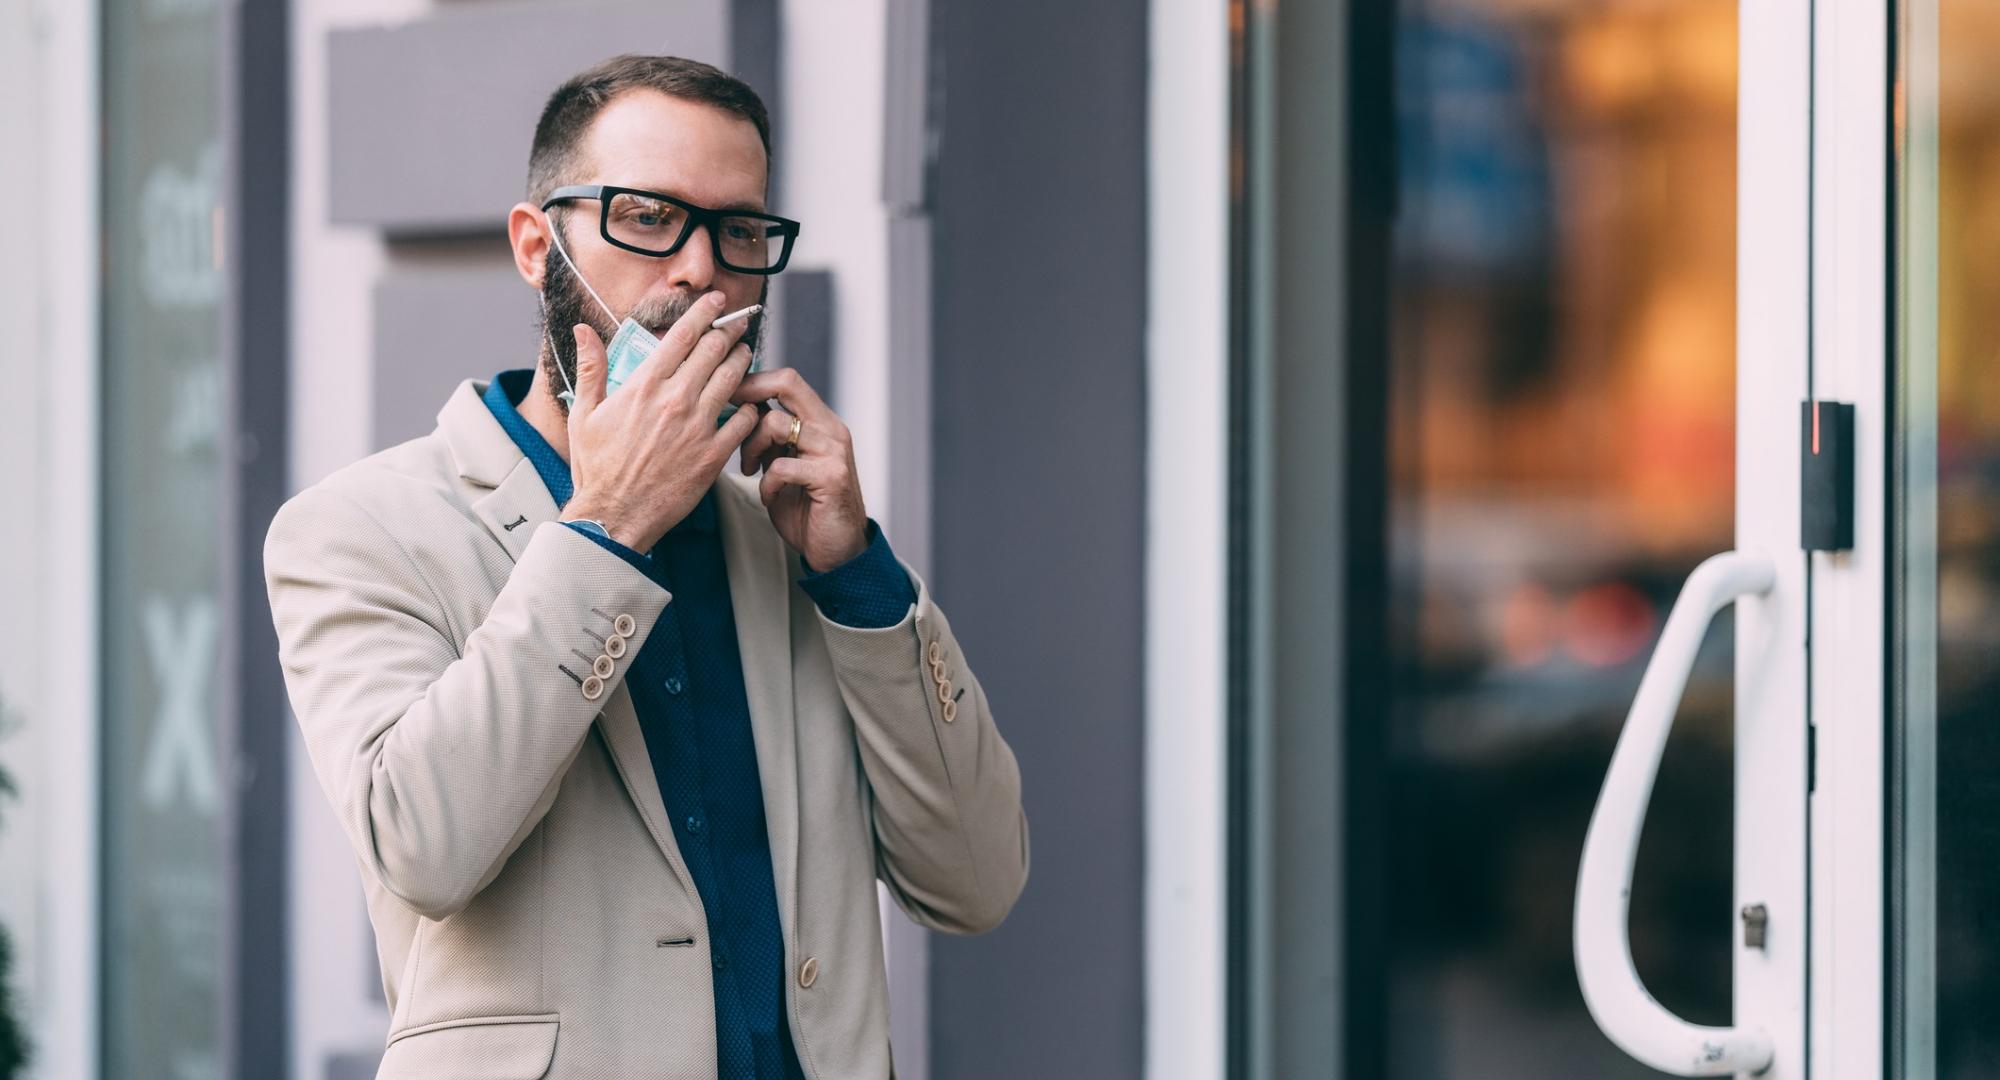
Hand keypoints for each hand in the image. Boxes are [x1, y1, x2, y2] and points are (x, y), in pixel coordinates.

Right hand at [562, 290, 759, 551]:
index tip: (717, 300)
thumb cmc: (595, 467)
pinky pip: (743, 421)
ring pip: (733, 379)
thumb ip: (590, 367)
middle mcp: (675, 400)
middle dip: (730, 330)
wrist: (613, 515)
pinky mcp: (713, 455)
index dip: (704, 311)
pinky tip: (749, 402)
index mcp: (645, 385)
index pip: (683, 334)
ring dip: (742, 360)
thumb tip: (583, 330)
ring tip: (745, 352)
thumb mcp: (583, 413)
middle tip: (739, 323)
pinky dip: (749, 407)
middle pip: (714, 350)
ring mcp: (698, 427)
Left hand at [732, 368, 869, 570]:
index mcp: (821, 423)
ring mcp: (834, 452)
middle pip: (788, 384)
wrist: (838, 550)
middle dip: (749, 394)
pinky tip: (770, 496)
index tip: (728, 395)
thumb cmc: (808, 509)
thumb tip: (740, 412)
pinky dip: (767, 483)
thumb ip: (770, 439)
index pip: (788, 380)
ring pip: (778, 425)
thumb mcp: (784, 465)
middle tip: (729, 415)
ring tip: (750, 469)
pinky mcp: (831, 477)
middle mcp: (831, 429)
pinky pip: (783, 467)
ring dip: (752, 447)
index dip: (753, 380)